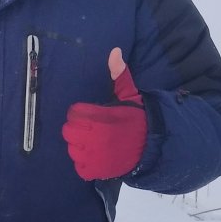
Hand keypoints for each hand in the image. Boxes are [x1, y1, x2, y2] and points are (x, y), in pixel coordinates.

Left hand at [62, 48, 146, 180]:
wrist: (152, 146)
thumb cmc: (136, 119)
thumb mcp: (130, 94)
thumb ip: (119, 74)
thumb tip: (114, 51)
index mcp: (99, 117)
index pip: (73, 113)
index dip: (80, 113)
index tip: (90, 115)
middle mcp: (93, 137)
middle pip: (68, 131)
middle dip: (77, 129)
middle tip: (91, 129)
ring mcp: (93, 156)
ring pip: (72, 149)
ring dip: (80, 147)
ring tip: (95, 143)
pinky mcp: (96, 170)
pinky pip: (80, 167)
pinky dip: (86, 164)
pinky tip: (97, 156)